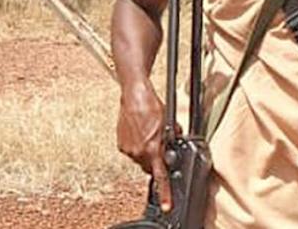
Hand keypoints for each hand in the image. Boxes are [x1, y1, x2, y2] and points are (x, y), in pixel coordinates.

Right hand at [116, 79, 172, 212]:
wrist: (134, 95)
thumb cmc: (150, 105)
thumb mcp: (169, 123)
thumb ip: (172, 139)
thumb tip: (175, 144)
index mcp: (152, 148)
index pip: (160, 175)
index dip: (164, 191)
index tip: (166, 203)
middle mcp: (139, 152)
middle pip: (150, 166)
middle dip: (156, 159)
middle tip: (159, 144)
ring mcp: (129, 149)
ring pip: (141, 159)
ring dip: (146, 151)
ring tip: (147, 134)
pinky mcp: (121, 144)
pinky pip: (132, 152)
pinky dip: (137, 146)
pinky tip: (139, 132)